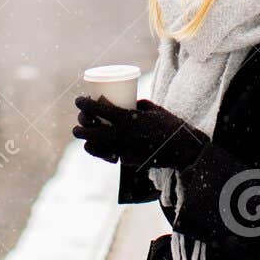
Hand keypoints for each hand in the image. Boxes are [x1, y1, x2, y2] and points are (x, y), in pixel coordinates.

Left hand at [72, 95, 208, 170]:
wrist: (181, 148)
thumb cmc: (169, 124)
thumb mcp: (153, 108)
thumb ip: (137, 105)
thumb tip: (125, 102)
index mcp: (128, 119)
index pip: (99, 110)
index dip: (85, 104)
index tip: (79, 99)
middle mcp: (123, 135)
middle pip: (92, 130)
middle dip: (80, 125)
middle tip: (79, 120)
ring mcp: (124, 149)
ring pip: (96, 147)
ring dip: (86, 140)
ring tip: (83, 134)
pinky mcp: (127, 160)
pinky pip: (107, 156)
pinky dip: (98, 151)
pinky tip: (94, 146)